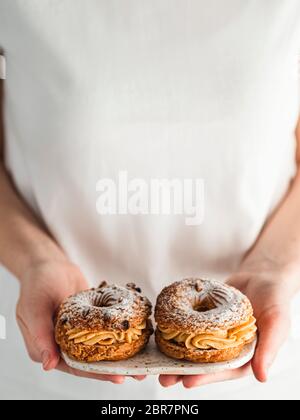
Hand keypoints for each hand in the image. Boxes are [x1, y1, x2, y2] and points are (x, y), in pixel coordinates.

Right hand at [16, 260, 144, 383]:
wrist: (50, 264)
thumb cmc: (37, 284)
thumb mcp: (34, 308)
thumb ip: (41, 335)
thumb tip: (48, 365)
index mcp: (46, 348)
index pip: (74, 366)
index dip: (96, 373)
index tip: (117, 376)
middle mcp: (63, 344)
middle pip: (91, 361)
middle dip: (114, 368)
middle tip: (138, 372)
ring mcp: (78, 332)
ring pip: (100, 348)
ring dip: (121, 354)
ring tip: (143, 359)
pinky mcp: (90, 320)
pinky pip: (105, 330)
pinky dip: (119, 334)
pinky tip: (137, 336)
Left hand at [159, 261, 296, 388]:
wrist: (262, 276)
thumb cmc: (274, 300)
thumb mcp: (276, 323)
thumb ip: (269, 348)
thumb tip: (261, 376)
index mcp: (245, 356)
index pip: (224, 371)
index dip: (205, 376)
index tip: (187, 381)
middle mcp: (228, 348)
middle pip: (204, 363)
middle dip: (184, 371)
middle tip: (163, 377)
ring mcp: (215, 334)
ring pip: (194, 347)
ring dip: (176, 354)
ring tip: (156, 360)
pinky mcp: (206, 319)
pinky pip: (191, 326)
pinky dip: (178, 330)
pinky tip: (163, 332)